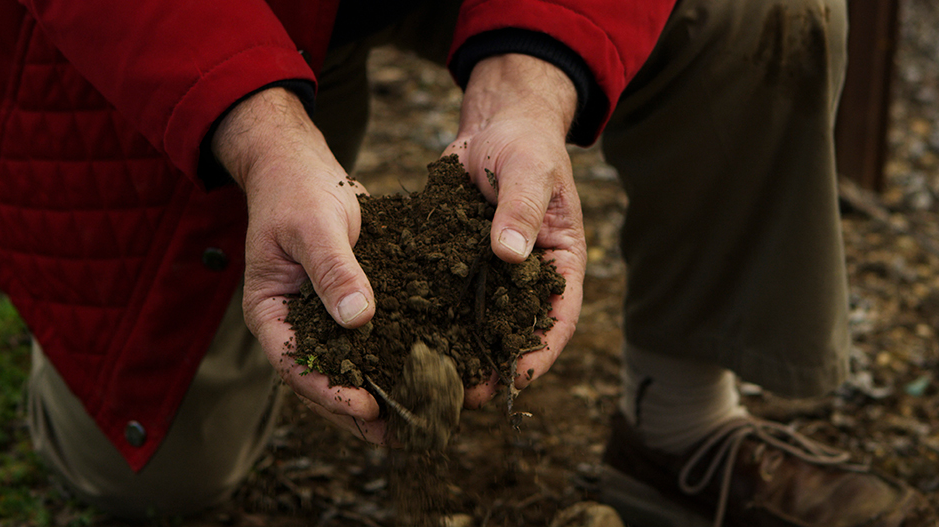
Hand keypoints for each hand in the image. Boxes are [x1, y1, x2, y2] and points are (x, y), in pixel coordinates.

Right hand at [211, 87, 384, 442]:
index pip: (294, 364)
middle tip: (400, 437)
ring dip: (377, 397)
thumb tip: (360, 319)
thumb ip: (334, 270)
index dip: (329, 390)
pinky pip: (367, 345)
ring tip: (415, 424)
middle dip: (358, 412)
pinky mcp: (348, 308)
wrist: (301, 167)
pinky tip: (423, 380)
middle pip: (322, 381)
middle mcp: (293, 325)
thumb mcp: (315, 226)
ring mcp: (320, 320)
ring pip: (346, 371)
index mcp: (269, 312)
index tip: (366, 407)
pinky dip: (389, 365)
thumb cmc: (298, 191)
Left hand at [442, 54, 587, 407]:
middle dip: (495, 367)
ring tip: (434, 381)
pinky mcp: (463, 265)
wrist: (494, 124)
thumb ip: (520, 208)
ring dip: (463, 354)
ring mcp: (495, 274)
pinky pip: (452, 298)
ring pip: (483, 323)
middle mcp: (529, 276)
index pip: (558, 318)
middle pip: (518, 333)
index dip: (540, 351)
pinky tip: (409, 340)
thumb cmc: (523, 142)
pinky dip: (437, 321)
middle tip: (466, 395)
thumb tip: (509, 255)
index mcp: (560, 261)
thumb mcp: (528, 169)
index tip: (515, 377)